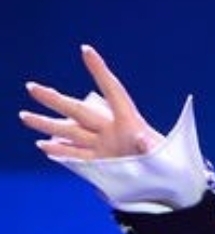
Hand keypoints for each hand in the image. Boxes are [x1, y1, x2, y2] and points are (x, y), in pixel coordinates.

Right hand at [19, 44, 163, 161]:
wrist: (170, 183)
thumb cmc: (171, 165)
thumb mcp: (164, 156)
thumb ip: (150, 146)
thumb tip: (142, 140)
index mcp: (129, 122)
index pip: (113, 90)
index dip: (100, 71)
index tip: (86, 49)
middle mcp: (111, 131)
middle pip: (78, 111)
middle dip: (54, 100)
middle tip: (31, 87)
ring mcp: (103, 147)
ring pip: (70, 133)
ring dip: (47, 125)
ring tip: (25, 116)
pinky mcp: (101, 165)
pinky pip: (76, 156)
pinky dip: (59, 152)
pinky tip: (43, 145)